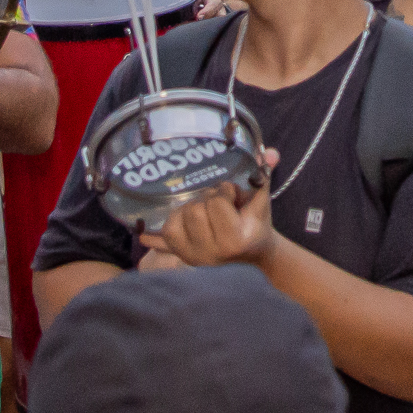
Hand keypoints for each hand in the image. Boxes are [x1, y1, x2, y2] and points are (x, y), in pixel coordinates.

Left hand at [142, 178, 276, 268]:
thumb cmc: (255, 223)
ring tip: (199, 209)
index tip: (232, 193)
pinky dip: (151, 233)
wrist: (252, 256)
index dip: (224, 191)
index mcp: (236, 239)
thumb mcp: (261, 202)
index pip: (217, 203)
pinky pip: (159, 242)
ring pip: (173, 222)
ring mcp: (193, 257)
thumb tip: (270, 154)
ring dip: (184, 211)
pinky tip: (142, 227)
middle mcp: (211, 253)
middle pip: (193, 211)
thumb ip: (263, 175)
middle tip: (215, 201)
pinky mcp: (181, 258)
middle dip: (205, 200)